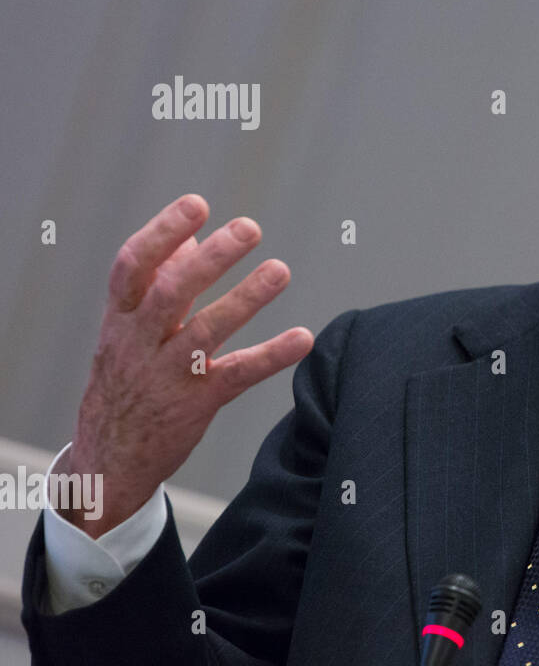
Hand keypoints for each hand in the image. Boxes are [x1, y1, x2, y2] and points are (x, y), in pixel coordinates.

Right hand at [61, 194, 313, 535]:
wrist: (107, 461)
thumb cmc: (124, 382)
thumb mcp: (126, 332)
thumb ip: (158, 285)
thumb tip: (190, 240)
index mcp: (119, 319)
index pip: (132, 267)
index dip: (161, 232)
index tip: (197, 204)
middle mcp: (139, 344)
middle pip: (171, 294)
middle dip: (211, 259)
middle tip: (249, 227)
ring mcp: (167, 375)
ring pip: (206, 332)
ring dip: (246, 299)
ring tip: (281, 270)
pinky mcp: (196, 404)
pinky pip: (237, 375)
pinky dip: (271, 355)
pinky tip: (303, 337)